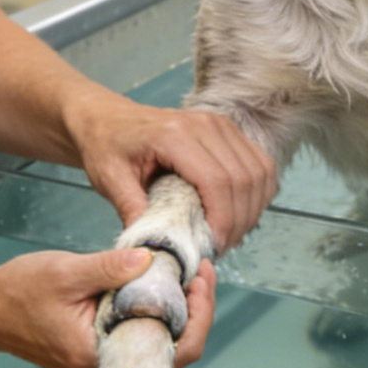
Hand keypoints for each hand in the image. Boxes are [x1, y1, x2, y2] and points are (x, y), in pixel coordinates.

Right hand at [0, 249, 219, 367]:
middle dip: (193, 309)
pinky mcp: (102, 348)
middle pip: (172, 349)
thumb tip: (151, 258)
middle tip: (199, 271)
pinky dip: (156, 309)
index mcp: (102, 356)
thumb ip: (110, 268)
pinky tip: (160, 282)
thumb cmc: (19, 293)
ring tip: (185, 272)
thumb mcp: (66, 272)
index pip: (172, 350)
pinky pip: (140, 334)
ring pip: (158, 341)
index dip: (197, 314)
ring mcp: (106, 361)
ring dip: (176, 308)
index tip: (201, 276)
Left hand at [68, 97, 277, 251]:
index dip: (223, 219)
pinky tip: (238, 214)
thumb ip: (131, 211)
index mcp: (174, 134)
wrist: (108, 118)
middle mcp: (204, 124)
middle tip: (220, 248)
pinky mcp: (228, 130)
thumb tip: (151, 249)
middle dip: (239, 221)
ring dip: (252, 209)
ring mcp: (221, 124)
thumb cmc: (108, 146)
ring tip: (229, 235)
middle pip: (244, 178)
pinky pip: (259, 164)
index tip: (212, 246)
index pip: (217, 180)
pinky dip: (256, 194)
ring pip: (259, 172)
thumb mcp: (110, 180)